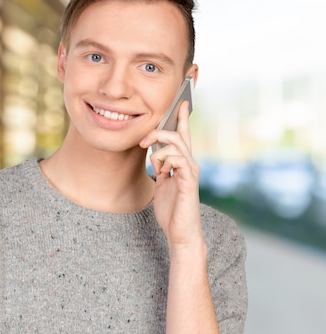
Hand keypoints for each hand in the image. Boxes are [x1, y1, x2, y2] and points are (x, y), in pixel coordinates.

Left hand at [139, 101, 203, 252]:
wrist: (179, 232)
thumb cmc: (171, 210)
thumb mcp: (161, 184)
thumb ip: (161, 169)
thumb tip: (155, 155)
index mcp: (182, 164)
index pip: (183, 136)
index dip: (182, 118)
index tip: (181, 102)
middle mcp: (189, 164)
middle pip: (178, 135)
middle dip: (158, 132)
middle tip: (143, 141)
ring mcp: (190, 171)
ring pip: (175, 144)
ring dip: (158, 151)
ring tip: (153, 164)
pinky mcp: (188, 179)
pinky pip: (177, 159)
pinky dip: (164, 161)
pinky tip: (161, 172)